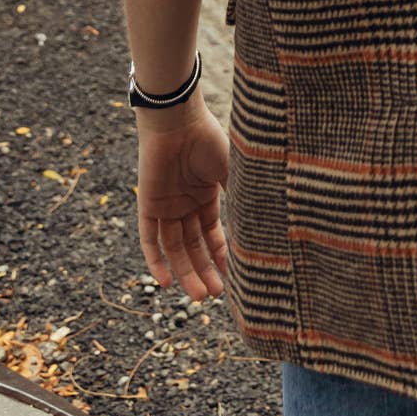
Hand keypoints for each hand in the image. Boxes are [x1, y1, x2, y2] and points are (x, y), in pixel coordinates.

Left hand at [133, 94, 229, 300]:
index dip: (220, 256)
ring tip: (198, 296)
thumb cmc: (209, 140)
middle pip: (193, 246)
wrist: (178, 120)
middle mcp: (185, 204)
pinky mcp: (148, 204)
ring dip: (185, 271)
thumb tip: (268, 224)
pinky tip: (165, 282)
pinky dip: (155, 260)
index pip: (213, 234)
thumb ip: (243, 197)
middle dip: (203, 270)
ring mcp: (166, 205)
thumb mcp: (232, 171)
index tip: (233, 277)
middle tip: (213, 295)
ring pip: (175, 247)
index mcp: (206, 195)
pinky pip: (149, 238)